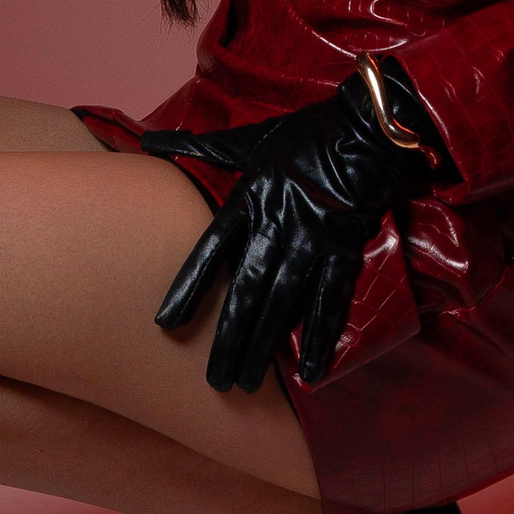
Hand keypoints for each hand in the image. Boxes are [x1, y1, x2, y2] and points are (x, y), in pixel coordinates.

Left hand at [147, 57, 442, 394]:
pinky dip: (322, 338)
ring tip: (245, 383)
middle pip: (246, 290)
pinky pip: (331, 301)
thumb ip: (199, 147)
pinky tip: (309, 373)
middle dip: (229, 339)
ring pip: (283, 303)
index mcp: (248, 199)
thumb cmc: (301, 136)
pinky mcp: (345, 249)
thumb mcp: (247, 139)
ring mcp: (312, 239)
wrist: (364, 130)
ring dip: (264, 347)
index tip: (165, 324)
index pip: (210, 251)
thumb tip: (148, 142)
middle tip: (214, 381)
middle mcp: (276, 224)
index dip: (188, 289)